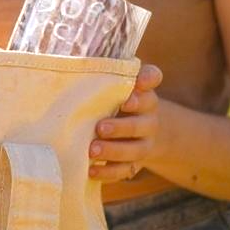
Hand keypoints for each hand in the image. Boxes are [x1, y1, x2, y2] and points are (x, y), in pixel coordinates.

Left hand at [88, 64, 162, 181]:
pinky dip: (108, 172)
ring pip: (135, 150)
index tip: (134, 87)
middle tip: (100, 127)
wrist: (137, 132)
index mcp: (145, 93)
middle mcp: (149, 118)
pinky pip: (125, 170)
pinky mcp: (133, 163)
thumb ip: (104, 71)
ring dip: (114, 150)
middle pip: (142, 123)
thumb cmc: (114, 100)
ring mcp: (143, 143)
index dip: (146, 82)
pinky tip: (91, 170)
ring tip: (92, 150)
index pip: (152, 80)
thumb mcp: (111, 83)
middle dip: (122, 126)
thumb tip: (77, 57)